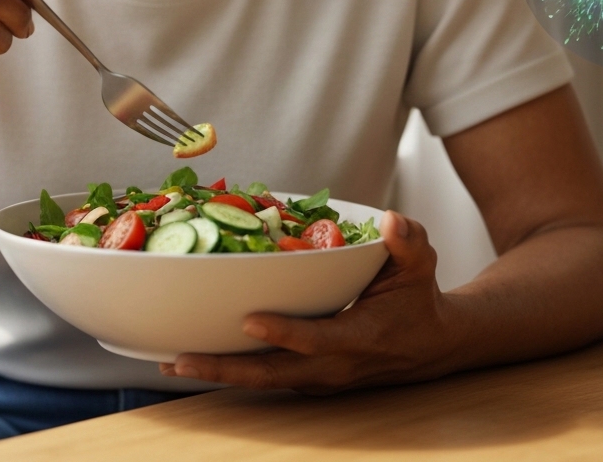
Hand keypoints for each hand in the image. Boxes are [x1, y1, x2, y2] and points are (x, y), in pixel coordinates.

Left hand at [160, 211, 459, 394]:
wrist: (428, 347)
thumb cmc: (417, 301)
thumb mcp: (420, 266)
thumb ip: (409, 243)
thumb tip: (393, 222)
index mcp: (360, 338)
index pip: (318, 339)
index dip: (285, 332)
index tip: (250, 320)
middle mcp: (333, 365)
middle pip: (273, 374)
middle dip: (226, 368)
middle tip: (181, 358)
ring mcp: (316, 377)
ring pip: (261, 380)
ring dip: (219, 372)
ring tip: (174, 361)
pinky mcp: (304, 378)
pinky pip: (263, 377)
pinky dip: (230, 370)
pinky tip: (195, 358)